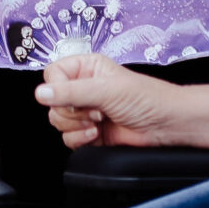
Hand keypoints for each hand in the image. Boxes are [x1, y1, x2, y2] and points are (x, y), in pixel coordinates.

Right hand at [36, 51, 187, 148]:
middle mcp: (84, 88)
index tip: (71, 96)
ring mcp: (86, 111)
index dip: (56, 88)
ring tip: (97, 122)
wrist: (167, 125)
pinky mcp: (89, 132)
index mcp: (86, 68)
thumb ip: (71, 92)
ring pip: (58, 120)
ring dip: (75, 126)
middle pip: (52, 101)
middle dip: (70, 111)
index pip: (52, 75)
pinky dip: (79, 139)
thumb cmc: (148, 98)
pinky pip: (68, 137)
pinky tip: (96, 134)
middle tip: (92, 110)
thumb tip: (42, 93)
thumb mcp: (106, 90)